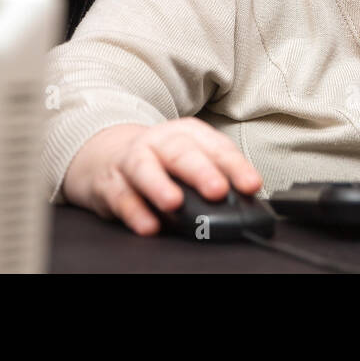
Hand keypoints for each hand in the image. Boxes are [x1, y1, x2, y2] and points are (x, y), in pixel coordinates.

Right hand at [62, 119, 263, 236]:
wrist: (108, 154)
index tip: (251, 185)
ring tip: (174, 203)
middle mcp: (160, 142)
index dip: (235, 166)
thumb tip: (245, 202)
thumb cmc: (161, 161)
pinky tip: (149, 226)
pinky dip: (135, 212)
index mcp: (187, 134)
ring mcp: (133, 160)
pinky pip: (121, 197)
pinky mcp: (110, 183)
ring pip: (145, 168)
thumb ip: (215, 176)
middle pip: (181, 152)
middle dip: (201, 171)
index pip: (216, 147)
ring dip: (160, 186)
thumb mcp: (191, 159)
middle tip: (217, 190)